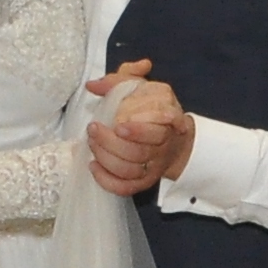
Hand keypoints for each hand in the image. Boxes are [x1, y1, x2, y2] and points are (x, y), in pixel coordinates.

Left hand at [85, 65, 191, 195]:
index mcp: (167, 117)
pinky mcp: (145, 180)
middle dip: (112, 143)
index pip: (158, 127)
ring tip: (92, 143)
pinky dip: (108, 180)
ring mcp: (154, 164)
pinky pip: (127, 187)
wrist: (175, 140)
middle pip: (140, 151)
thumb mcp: (141, 87)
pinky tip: (93, 166)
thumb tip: (93, 85)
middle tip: (93, 129)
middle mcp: (163, 143)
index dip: (138, 130)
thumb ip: (119, 80)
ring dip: (106, 158)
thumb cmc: (154, 109)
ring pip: (131, 169)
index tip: (118, 125)